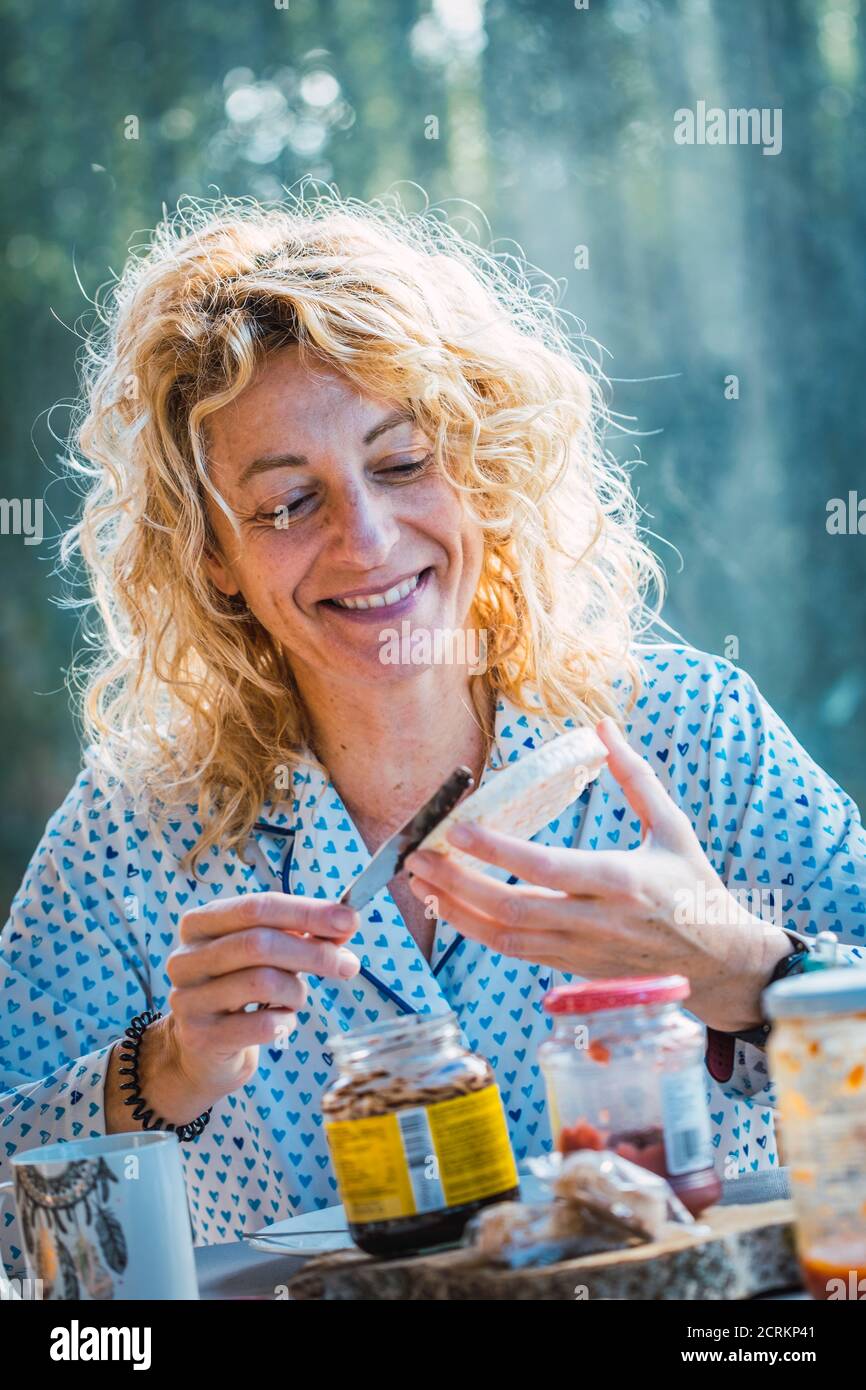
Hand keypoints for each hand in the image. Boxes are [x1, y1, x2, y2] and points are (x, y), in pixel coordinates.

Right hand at [141, 895, 359, 1123]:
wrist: (203, 1050)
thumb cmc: (240, 990)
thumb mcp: (266, 954)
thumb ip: (302, 934)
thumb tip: (345, 922)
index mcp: (201, 923)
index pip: (258, 907)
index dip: (306, 912)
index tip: (348, 920)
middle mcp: (187, 958)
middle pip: (258, 943)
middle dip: (312, 953)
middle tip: (348, 965)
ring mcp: (188, 998)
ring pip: (262, 982)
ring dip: (296, 991)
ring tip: (297, 998)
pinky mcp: (200, 1037)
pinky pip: (261, 1025)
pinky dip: (285, 1022)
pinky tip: (281, 1022)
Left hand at [404, 717, 789, 1032]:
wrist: (719, 963)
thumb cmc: (695, 887)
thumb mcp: (673, 827)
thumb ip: (635, 777)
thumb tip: (602, 727)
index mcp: (622, 880)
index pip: (548, 867)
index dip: (498, 850)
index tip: (458, 827)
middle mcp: (597, 920)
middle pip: (513, 908)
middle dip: (457, 884)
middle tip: (417, 857)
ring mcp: (581, 951)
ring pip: (505, 937)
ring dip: (455, 910)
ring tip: (420, 881)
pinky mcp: (572, 968)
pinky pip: (514, 952)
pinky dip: (476, 931)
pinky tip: (450, 907)